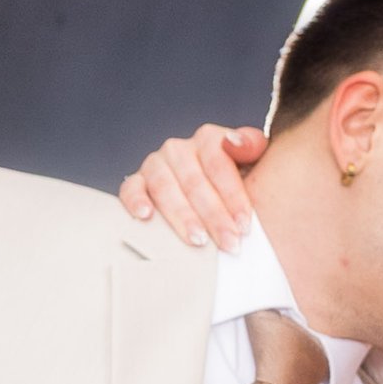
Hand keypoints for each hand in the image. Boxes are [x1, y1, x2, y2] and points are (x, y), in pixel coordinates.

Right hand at [118, 122, 264, 247]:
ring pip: (165, 188)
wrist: (207, 191)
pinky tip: (146, 217)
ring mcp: (155, 165)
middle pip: (194, 182)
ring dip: (182, 216)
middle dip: (214, 216)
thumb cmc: (232, 182)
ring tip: (198, 240)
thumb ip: (251, 146)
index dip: (233, 196)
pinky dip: (135, 201)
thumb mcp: (250, 160)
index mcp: (207, 139)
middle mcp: (178, 149)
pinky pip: (130, 189)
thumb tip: (236, 143)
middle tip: (229, 243)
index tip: (245, 225)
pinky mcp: (135, 182)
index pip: (219, 165)